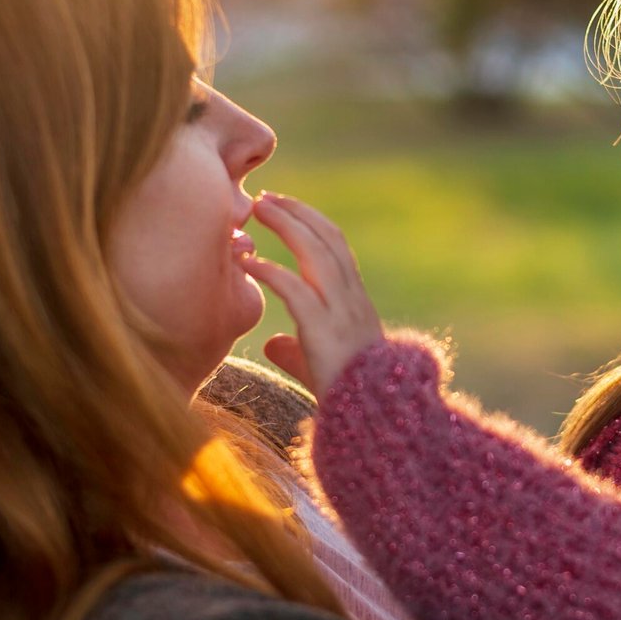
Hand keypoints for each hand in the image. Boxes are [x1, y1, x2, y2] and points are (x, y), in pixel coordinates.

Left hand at [242, 192, 383, 396]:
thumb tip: (273, 345)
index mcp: (355, 303)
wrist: (371, 422)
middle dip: (296, 213)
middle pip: (328, 239)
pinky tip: (249, 262)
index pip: (337, 247)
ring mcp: (342, 313)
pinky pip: (297, 291)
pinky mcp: (325, 331)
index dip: (311, 222)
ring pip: (316, 253)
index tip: (284, 207)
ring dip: (286, 226)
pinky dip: (272, 271)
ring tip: (258, 210)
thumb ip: (297, 351)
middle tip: (266, 197)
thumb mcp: (320, 366)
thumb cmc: (348, 398)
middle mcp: (352, 300)